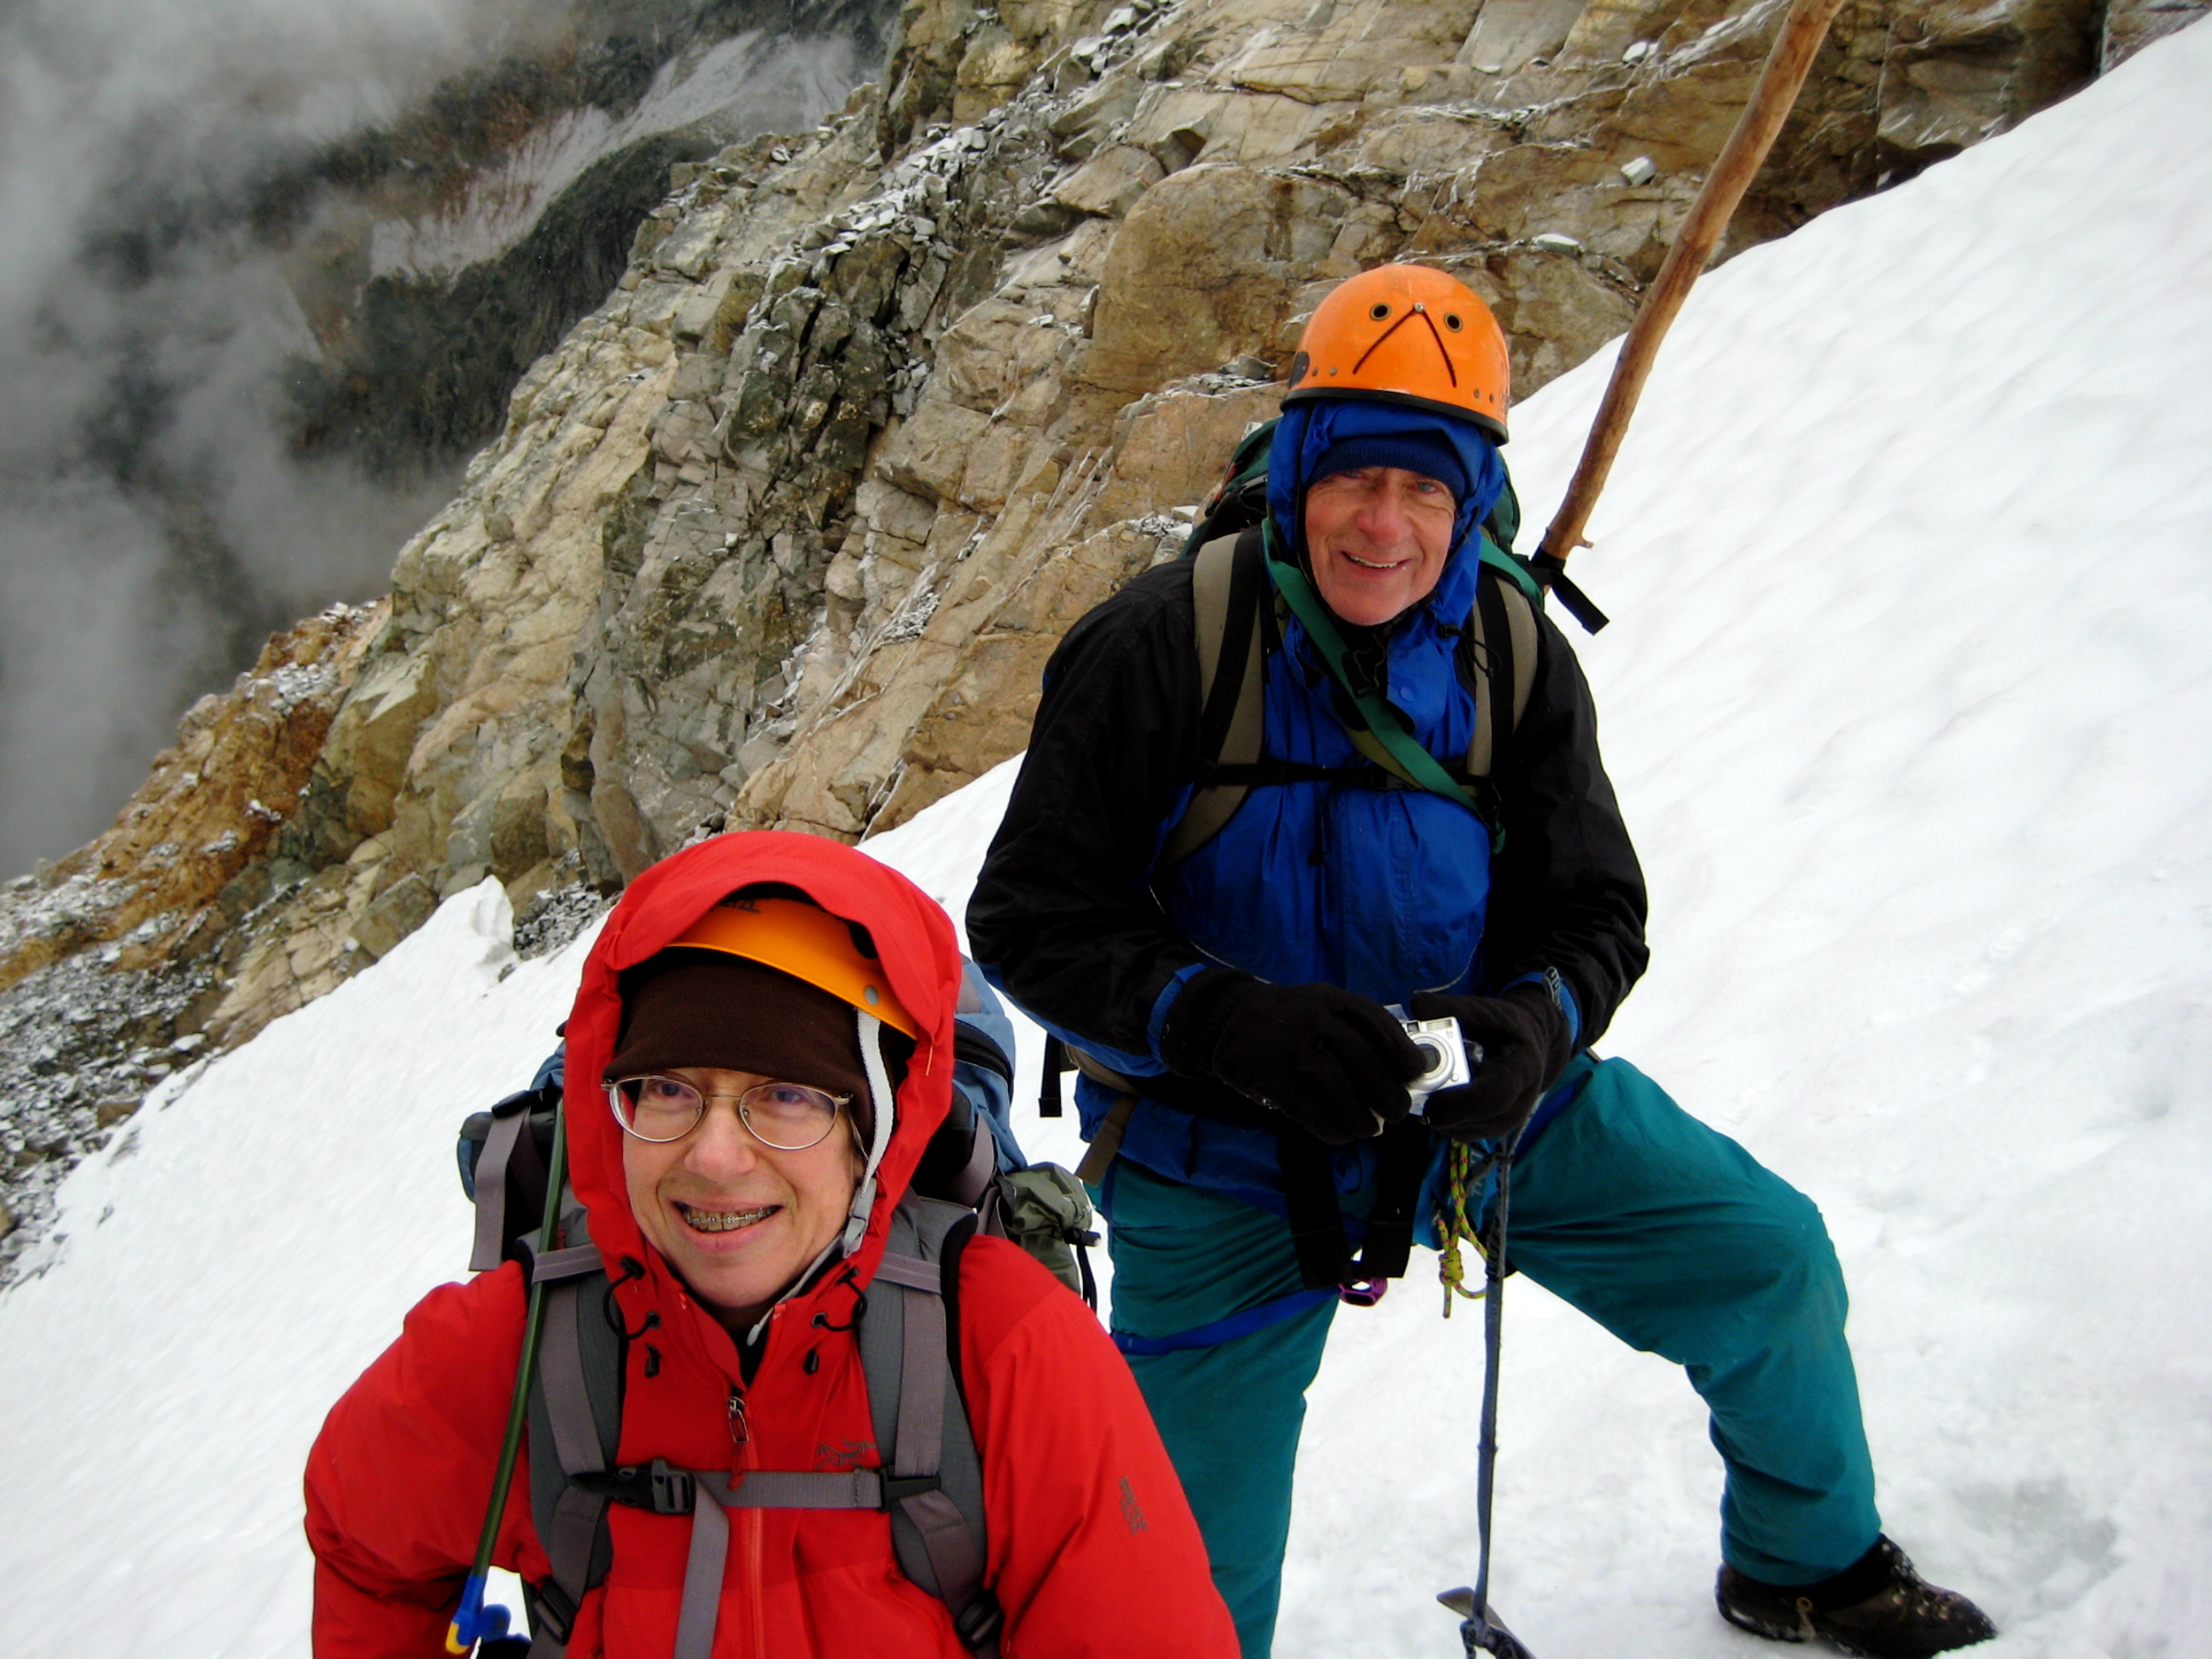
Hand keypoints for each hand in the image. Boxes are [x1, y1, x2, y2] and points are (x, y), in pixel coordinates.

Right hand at [1164, 970, 1424, 1144]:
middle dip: (1391, 1097)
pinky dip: (1336, 1131)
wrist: (1229, 1019)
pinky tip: (1341, 1133)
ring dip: (1365, 1121)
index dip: (1404, 1055)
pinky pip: (1316, 1115)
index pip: (1381, 1026)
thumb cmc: (1290, 1018)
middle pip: (1369, 1066)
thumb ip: (1358, 1026)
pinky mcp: (1277, 1082)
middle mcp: (1318, 1022)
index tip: (1414, 1076)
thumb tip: (1403, 1069)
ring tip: (1370, 1129)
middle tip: (1397, 1112)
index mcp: (1335, 1000)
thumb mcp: (1324, 1004)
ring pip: (1345, 1095)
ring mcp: (1296, 1052)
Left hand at [1408, 985, 1572, 1142]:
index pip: (1495, 1097)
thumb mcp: (1486, 1011)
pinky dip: (1443, 1116)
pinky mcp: (1490, 1129)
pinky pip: (1460, 1131)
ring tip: (1426, 1086)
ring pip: (1463, 1130)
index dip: (1460, 1103)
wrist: (1529, 1044)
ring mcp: (1505, 1121)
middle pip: (1475, 1120)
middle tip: (1414, 1088)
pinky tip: (1436, 1095)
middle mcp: (1519, 1103)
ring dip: (1439, 1112)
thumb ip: (1453, 1008)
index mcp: (1523, 1070)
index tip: (1430, 1099)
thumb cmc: (1504, 1026)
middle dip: (1440, 1107)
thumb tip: (1417, 1005)